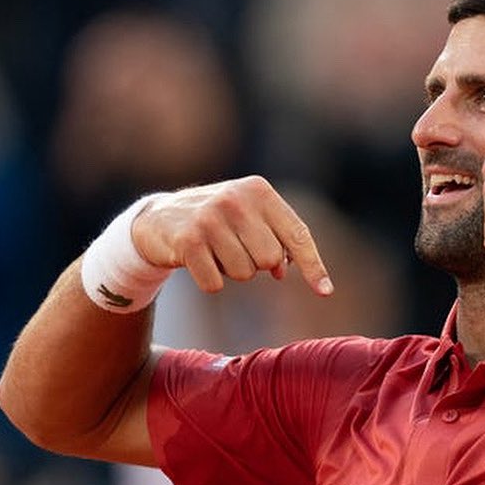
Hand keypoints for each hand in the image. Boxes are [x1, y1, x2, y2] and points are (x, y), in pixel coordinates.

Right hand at [131, 175, 332, 294]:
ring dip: (230, 272)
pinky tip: (197, 261)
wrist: (158, 218)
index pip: (297, 235)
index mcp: (260, 192)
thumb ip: (276, 241)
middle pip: (269, 260)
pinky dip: (210, 281)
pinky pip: (215, 284)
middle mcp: (237, 200)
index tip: (326, 292)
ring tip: (215, 251)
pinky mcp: (188, 240)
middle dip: (256, 265)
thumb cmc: (218, 221)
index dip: (313, 266)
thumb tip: (284, 271)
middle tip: (236, 250)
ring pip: (243, 274)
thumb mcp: (250, 220)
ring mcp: (211, 218)